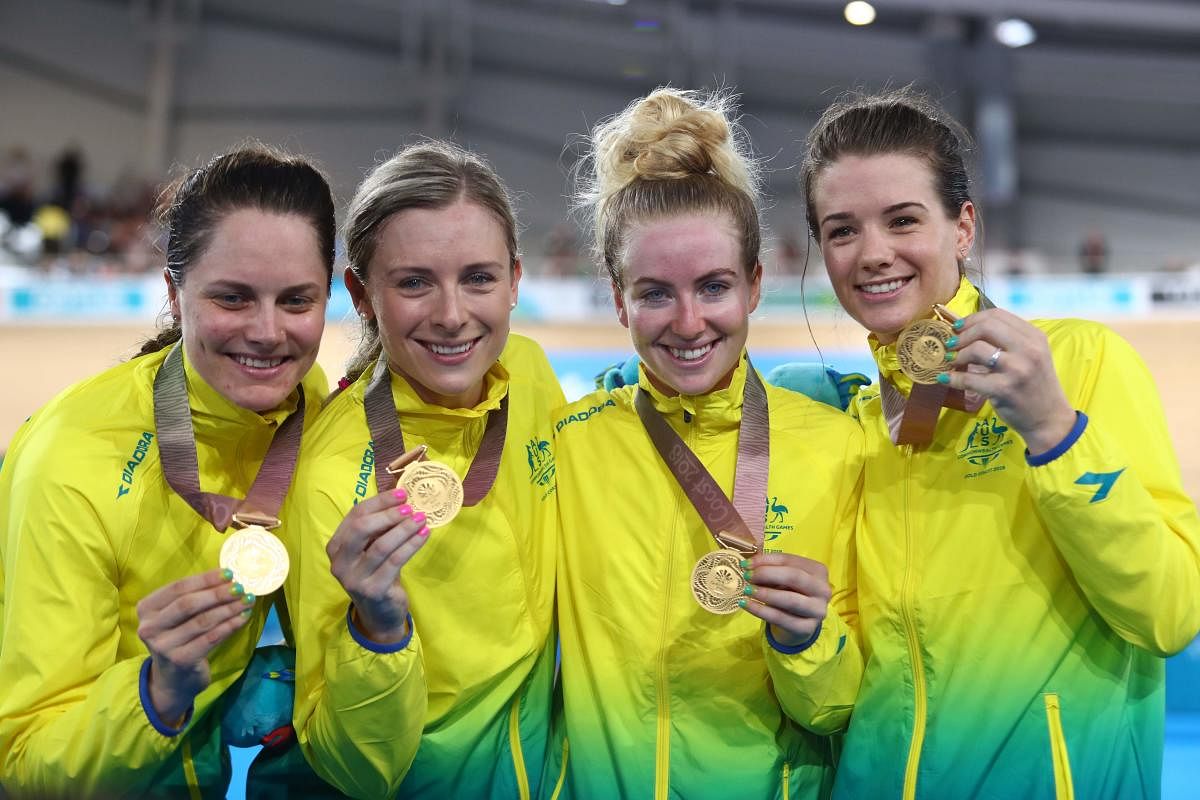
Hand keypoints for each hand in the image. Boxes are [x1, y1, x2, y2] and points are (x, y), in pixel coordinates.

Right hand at [138, 569, 252, 724]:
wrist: (173, 679)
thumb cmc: (179, 638)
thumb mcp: (177, 617)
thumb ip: (194, 597)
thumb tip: (228, 578)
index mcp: (147, 609)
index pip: (177, 588)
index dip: (205, 579)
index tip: (229, 573)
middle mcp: (150, 627)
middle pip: (188, 604)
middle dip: (218, 593)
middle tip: (241, 587)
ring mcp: (164, 646)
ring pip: (202, 621)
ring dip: (229, 609)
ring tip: (247, 600)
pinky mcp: (181, 660)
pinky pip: (211, 638)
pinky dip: (230, 625)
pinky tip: (243, 617)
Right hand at [327, 488, 428, 644]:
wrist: (379, 614)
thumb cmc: (376, 574)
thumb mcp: (370, 550)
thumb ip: (377, 529)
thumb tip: (401, 501)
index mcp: (336, 547)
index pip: (355, 516)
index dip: (379, 502)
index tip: (401, 494)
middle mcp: (339, 562)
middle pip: (362, 529)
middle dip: (388, 514)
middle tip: (410, 507)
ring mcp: (354, 578)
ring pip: (381, 545)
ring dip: (404, 529)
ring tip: (421, 519)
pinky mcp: (373, 590)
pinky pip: (395, 561)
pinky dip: (411, 545)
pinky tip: (424, 535)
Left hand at [740, 553, 830, 646]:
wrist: (797, 624)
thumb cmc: (788, 593)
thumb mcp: (781, 578)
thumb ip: (769, 567)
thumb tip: (749, 563)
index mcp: (818, 571)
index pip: (790, 561)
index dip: (766, 560)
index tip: (746, 563)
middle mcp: (823, 589)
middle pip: (794, 577)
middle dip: (767, 574)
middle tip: (747, 576)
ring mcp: (817, 610)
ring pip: (789, 599)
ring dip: (765, 593)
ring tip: (746, 590)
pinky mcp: (807, 628)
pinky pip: (780, 618)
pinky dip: (760, 611)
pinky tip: (746, 604)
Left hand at [942, 308, 1076, 454]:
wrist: (1049, 418)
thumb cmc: (1035, 385)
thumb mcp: (1029, 356)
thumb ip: (1006, 341)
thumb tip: (966, 330)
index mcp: (1034, 337)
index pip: (998, 315)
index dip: (972, 319)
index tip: (958, 328)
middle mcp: (1028, 349)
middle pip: (986, 327)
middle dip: (962, 334)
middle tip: (952, 344)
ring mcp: (1017, 369)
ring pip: (977, 349)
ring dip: (958, 354)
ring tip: (952, 361)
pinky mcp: (1004, 390)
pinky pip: (970, 379)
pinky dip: (953, 378)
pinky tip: (946, 378)